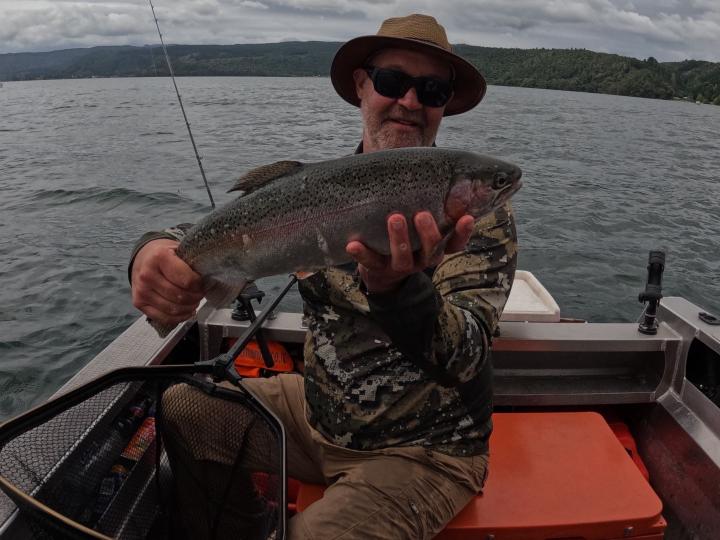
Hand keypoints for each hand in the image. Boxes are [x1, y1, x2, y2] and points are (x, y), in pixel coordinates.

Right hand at [131, 239, 203, 325]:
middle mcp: (147, 275)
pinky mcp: (139, 303)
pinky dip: (179, 317)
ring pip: (172, 309)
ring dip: (189, 308)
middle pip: (180, 296)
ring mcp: (141, 291)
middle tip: (200, 294)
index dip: (199, 284)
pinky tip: (186, 311)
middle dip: (195, 297)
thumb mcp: (179, 250)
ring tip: (194, 301)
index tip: (202, 283)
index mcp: (159, 257)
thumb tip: (210, 279)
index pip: (186, 280)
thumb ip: (192, 263)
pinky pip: (163, 317)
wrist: (143, 257)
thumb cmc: (165, 254)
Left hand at [346, 212, 474, 293]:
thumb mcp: (418, 221)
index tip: (467, 217)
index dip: (463, 232)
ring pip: (403, 259)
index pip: (456, 243)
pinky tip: (353, 243)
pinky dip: (362, 254)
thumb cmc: (405, 231)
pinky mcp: (379, 269)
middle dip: (428, 233)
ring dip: (400, 239)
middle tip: (422, 214)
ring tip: (394, 218)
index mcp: (436, 247)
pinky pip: (370, 262)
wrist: (381, 268)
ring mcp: (401, 266)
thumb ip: (429, 202)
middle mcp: (422, 259)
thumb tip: (442, 170)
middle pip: (432, 250)